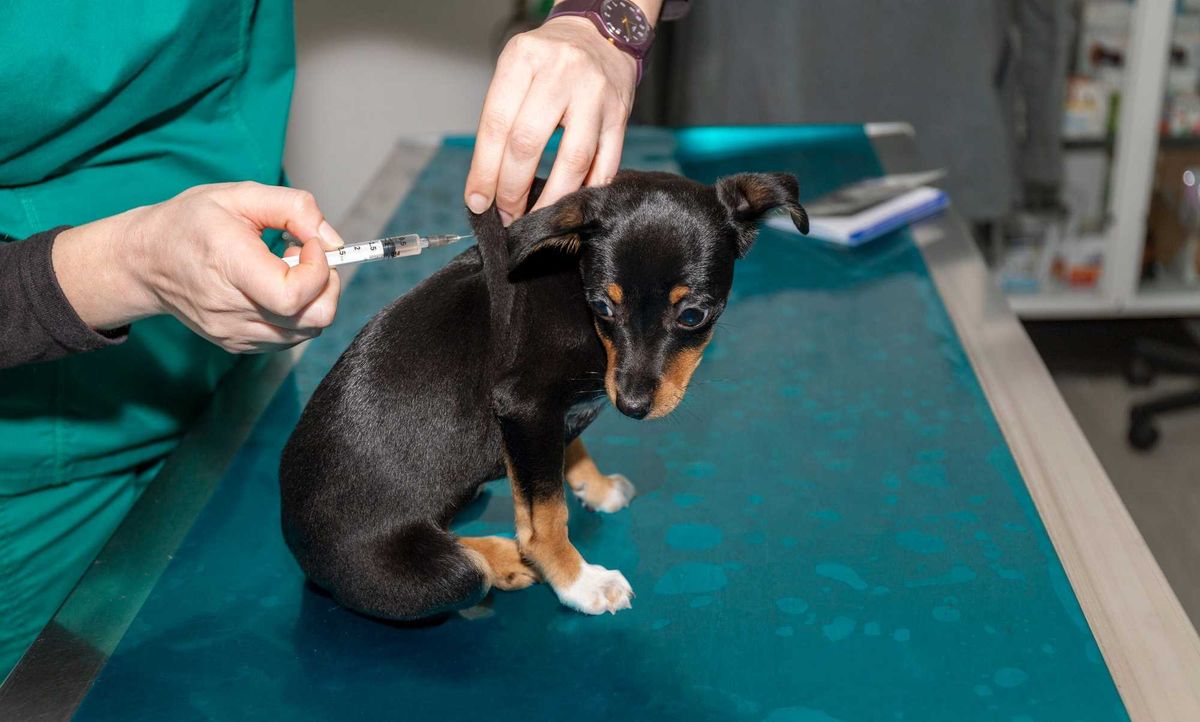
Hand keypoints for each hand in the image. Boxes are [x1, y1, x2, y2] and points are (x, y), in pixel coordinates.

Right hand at [53, 182, 345, 353]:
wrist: (145, 262)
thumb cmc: (190, 223)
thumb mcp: (239, 195)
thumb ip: (294, 208)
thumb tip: (332, 241)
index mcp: (230, 266)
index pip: (294, 295)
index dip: (319, 270)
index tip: (309, 243)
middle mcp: (232, 310)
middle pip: (312, 318)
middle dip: (326, 285)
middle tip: (305, 256)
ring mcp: (234, 333)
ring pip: (307, 331)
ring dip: (312, 298)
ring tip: (285, 269)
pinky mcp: (237, 345)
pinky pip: (289, 338)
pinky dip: (296, 313)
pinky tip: (273, 286)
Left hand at [464, 15, 637, 224]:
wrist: (598, 35)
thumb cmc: (549, 61)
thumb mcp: (516, 71)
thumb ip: (502, 120)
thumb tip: (487, 185)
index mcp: (525, 58)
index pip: (497, 124)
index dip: (485, 170)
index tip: (478, 202)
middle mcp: (561, 72)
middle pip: (528, 143)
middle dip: (512, 189)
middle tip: (507, 215)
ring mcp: (595, 94)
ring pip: (572, 160)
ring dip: (551, 198)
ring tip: (536, 217)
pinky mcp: (620, 115)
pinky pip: (606, 164)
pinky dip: (587, 191)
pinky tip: (570, 204)